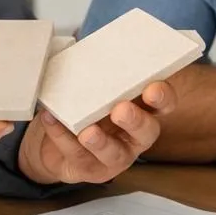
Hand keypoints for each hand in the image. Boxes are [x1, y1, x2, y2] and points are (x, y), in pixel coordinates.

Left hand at [18, 81, 174, 183]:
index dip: (163, 97)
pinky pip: (77, 156)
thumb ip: (96, 72)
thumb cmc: (83, 110)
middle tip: (120, 110)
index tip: (152, 88)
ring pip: (113, 153)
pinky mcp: (90, 169)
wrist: (57, 144)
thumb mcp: (93, 88)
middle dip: (135, 120)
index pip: (163, 104)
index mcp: (142, 110)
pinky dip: (62, 137)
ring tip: (87, 132)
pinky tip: (52, 120)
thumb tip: (80, 44)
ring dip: (101, 142)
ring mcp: (114, 156)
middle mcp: (134, 136)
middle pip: (147, 132)